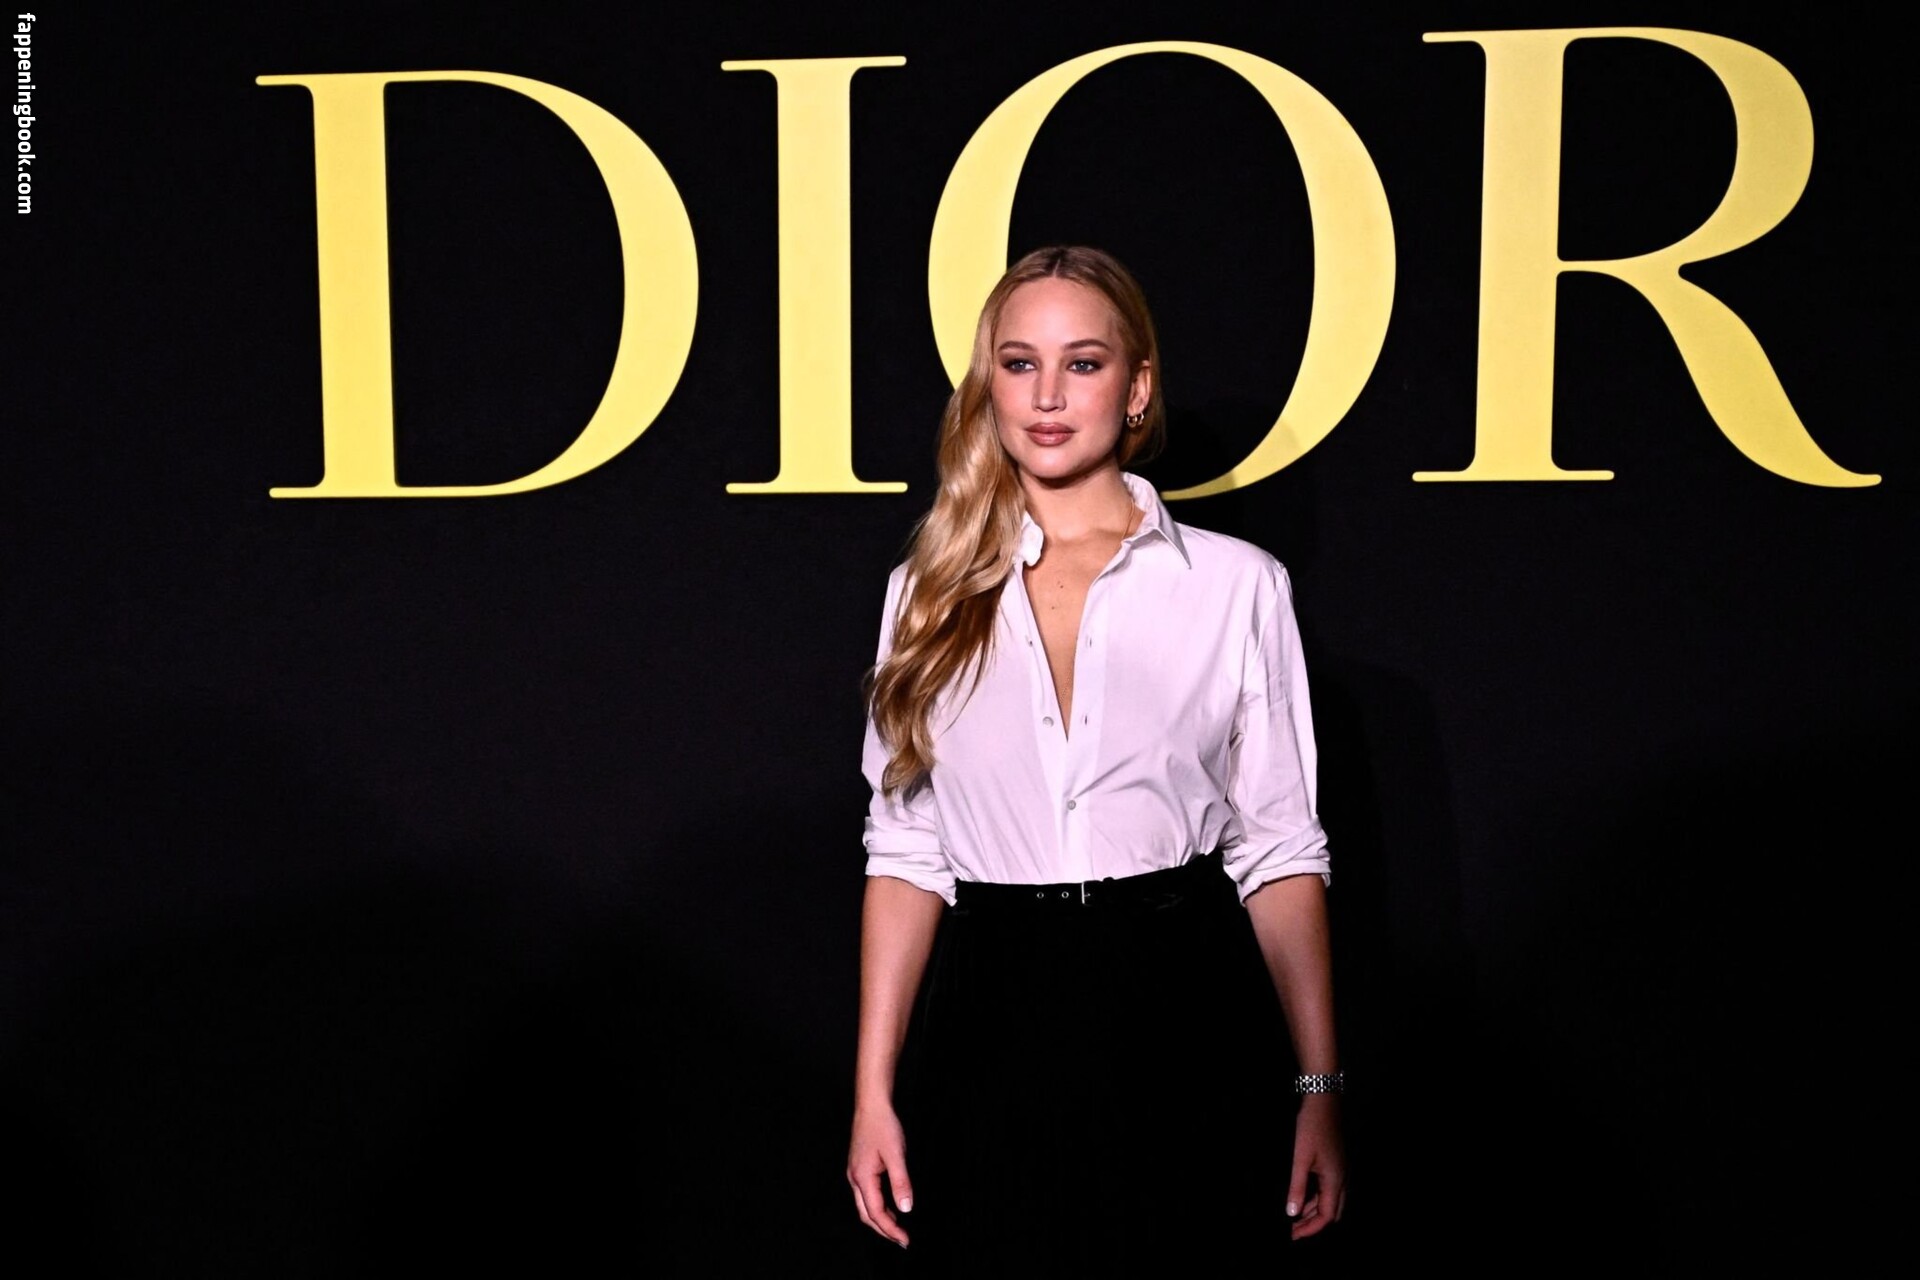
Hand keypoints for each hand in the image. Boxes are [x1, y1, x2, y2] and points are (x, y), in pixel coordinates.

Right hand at [847, 1102, 914, 1247]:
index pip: (876, 1213)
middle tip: (902, 1240)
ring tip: (898, 1228)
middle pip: (866, 1214)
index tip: (905, 1240)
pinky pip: (866, 1195)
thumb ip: (901, 1182)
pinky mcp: (859, 1168)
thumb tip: (906, 1209)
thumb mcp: (896, 1154)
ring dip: (881, 1219)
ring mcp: (855, 1173)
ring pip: (865, 1206)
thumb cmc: (883, 1126)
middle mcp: (854, 1178)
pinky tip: (891, 1206)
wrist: (872, 1106)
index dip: (891, 1229)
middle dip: (883, 1230)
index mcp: (862, 1178)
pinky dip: (878, 1206)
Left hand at [1287, 1094, 1345, 1240]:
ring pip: (1331, 1200)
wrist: (1324, 1099)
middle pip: (1332, 1212)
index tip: (1292, 1236)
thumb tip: (1291, 1214)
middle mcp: (1342, 1178)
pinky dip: (1316, 1197)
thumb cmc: (1311, 1126)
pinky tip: (1301, 1196)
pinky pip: (1329, 1188)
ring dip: (1314, 1210)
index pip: (1327, 1216)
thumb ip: (1296, 1187)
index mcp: (1336, 1180)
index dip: (1310, 1229)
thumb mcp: (1300, 1158)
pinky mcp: (1336, 1162)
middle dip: (1314, 1223)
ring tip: (1293, 1216)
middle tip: (1293, 1229)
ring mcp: (1341, 1170)